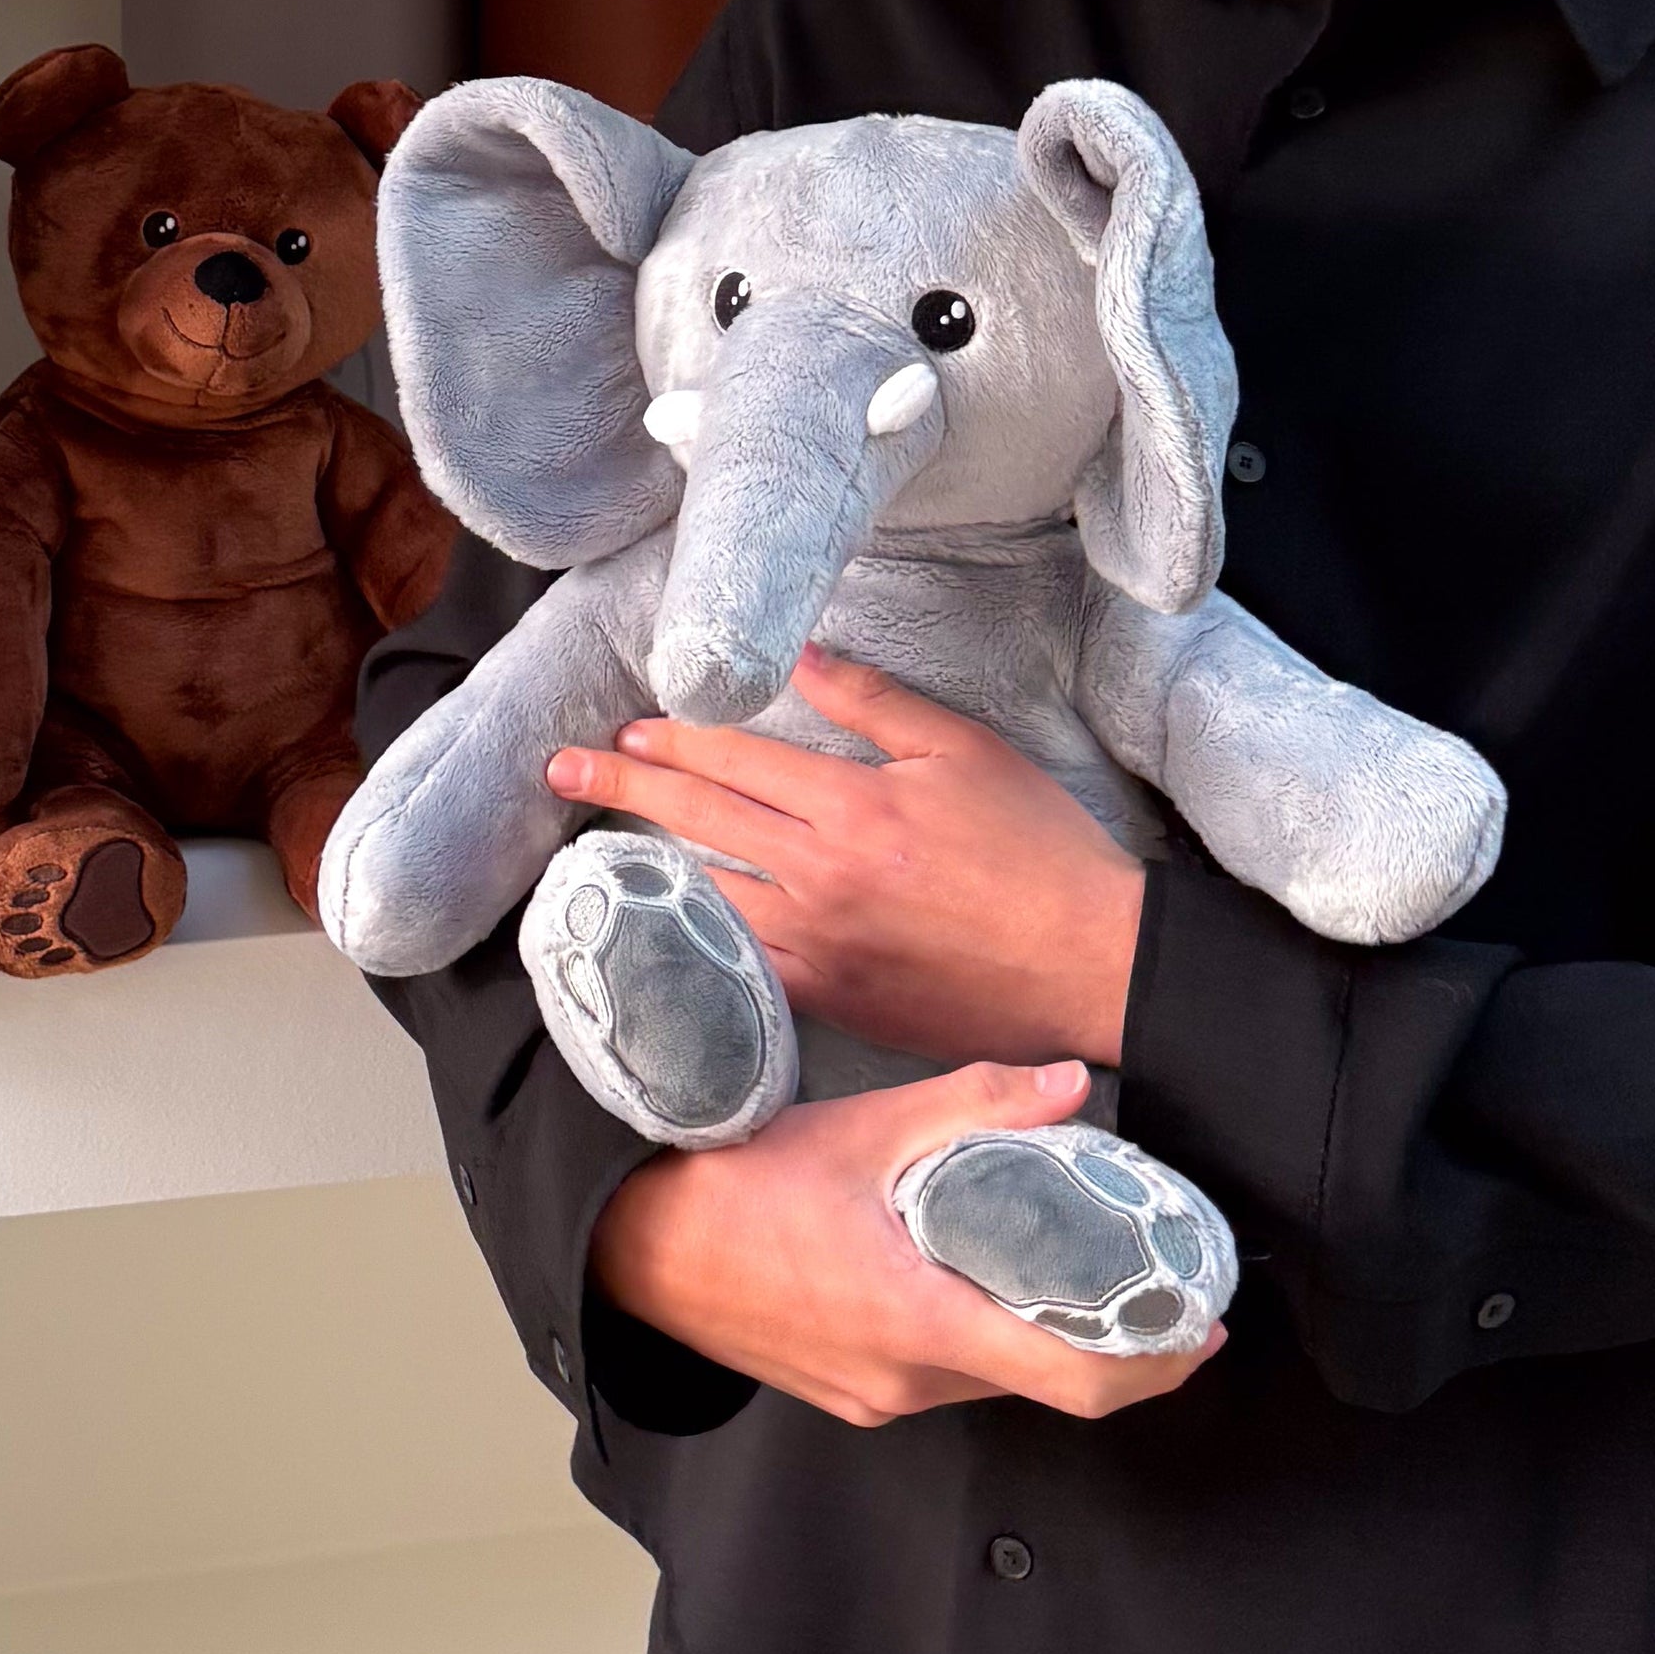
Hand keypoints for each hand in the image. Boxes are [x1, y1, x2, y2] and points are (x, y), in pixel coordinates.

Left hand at [548, 645, 1143, 1067]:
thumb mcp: (962, 749)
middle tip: (563, 770)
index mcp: (851, 809)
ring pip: (705, 897)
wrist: (1092, 964)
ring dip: (644, 863)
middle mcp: (822, 880)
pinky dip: (696, 936)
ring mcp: (821, 949)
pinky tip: (665, 922)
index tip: (625, 727)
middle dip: (623, 788)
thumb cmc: (1039, 849)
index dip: (671, 739)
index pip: (732, 760)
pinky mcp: (833, 1000)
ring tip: (594, 841)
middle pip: (698, 821)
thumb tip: (797, 653)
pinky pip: (742, 964)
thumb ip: (870, 700)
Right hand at [589, 1057, 1219, 1426]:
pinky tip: (975, 1271)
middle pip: (1043, 1380)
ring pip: (990, 1376)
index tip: (1206, 1324)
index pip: (1076, 1379)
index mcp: (921, 1321)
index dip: (1157, 1361)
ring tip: (1067, 1260)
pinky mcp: (846, 1391)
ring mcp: (873, 1396)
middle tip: (1148, 1275)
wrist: (629, 1240)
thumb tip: (1071, 1083)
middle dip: (1107, 1337)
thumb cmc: (737, 1181)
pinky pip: (939, 1373)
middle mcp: (906, 1380)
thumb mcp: (860, 1127)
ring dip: (1039, 1333)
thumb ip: (972, 1104)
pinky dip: (980, 1333)